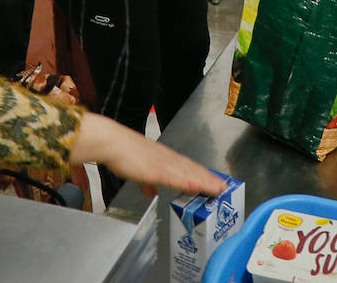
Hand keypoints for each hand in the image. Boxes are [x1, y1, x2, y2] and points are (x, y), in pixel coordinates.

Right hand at [71, 113, 227, 198]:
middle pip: (193, 170)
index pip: (188, 168)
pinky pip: (176, 177)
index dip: (202, 175)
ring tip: (218, 188)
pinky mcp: (157, 169)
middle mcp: (168, 159)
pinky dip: (189, 182)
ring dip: (205, 181)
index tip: (214, 181)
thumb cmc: (122, 153)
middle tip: (224, 186)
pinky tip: (199, 187)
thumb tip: (150, 192)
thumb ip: (145, 183)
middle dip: (209, 179)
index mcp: (164, 159)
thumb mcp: (137, 172)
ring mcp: (164, 163)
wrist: (113, 143)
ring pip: (190, 173)